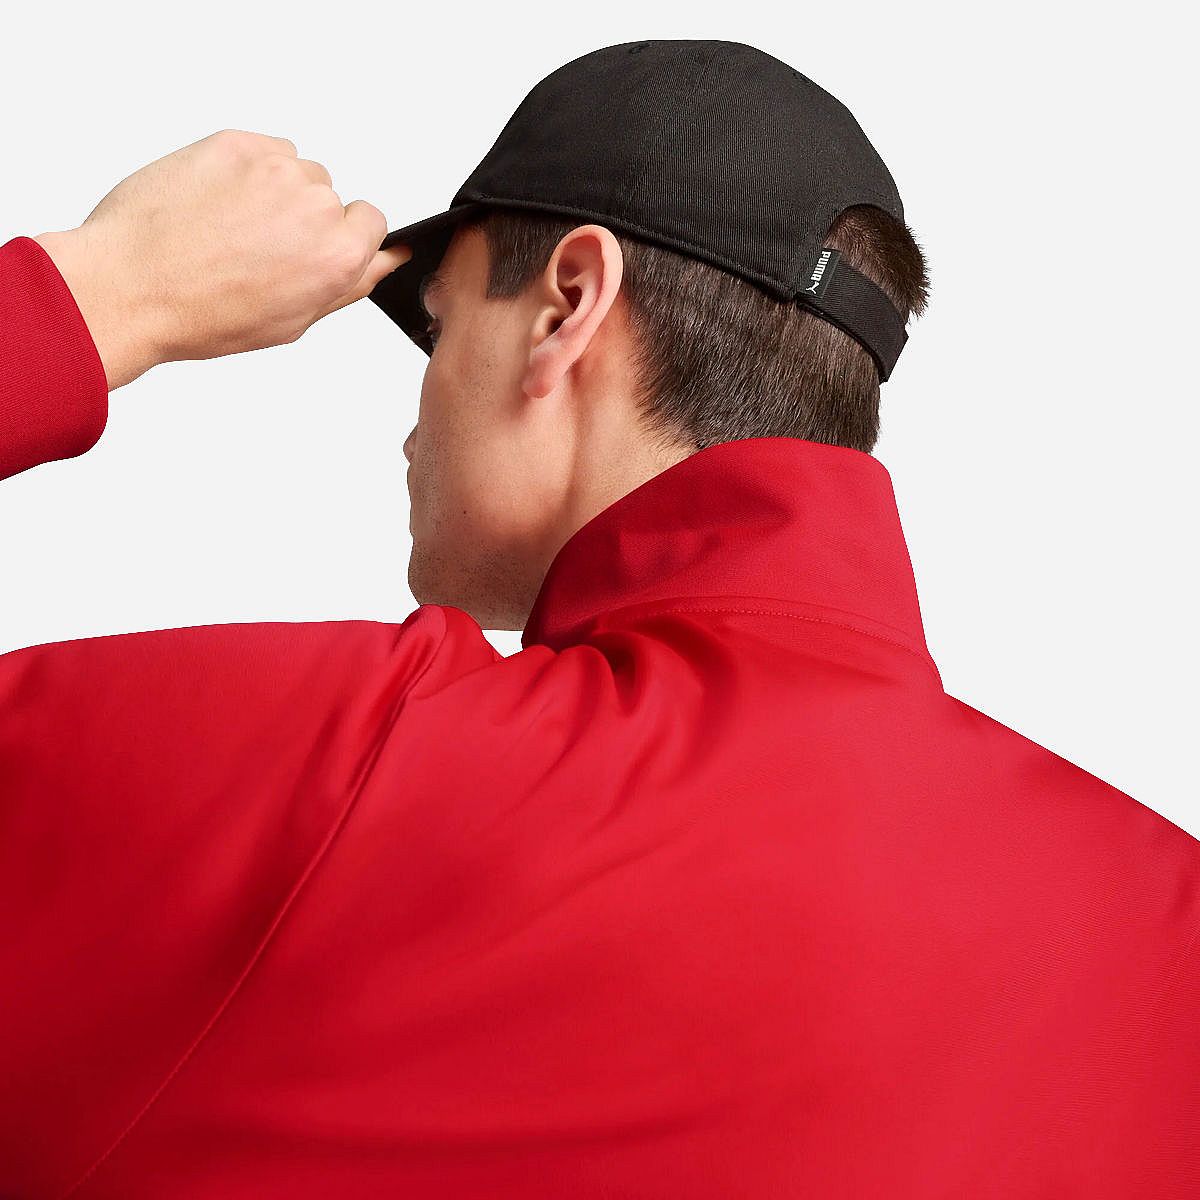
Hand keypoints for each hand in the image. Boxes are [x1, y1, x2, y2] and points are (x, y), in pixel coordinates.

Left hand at [34, 129, 411, 389]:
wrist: (131, 286)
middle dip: (303, 218)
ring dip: (275, 192)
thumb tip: (386, 259)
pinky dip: (247, 170)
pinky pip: (264, 148)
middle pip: (331, 197)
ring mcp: (275, 170)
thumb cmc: (203, 314)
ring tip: (231, 227)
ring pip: (297, 171)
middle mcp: (315, 206)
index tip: (313, 249)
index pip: (372, 222)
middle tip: (259, 249)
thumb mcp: (292, 321)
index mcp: (338, 256)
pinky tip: (217, 203)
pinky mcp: (236, 143)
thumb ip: (349, 285)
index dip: (343, 239)